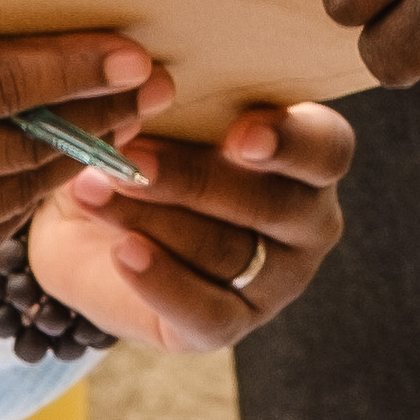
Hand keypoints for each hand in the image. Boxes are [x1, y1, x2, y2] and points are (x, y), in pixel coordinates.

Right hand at [0, 26, 159, 302]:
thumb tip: (48, 33)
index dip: (71, 68)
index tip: (131, 55)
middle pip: (15, 146)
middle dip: (92, 118)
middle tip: (147, 91)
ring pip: (9, 198)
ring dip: (66, 164)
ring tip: (108, 128)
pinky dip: (18, 205)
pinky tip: (42, 174)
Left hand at [24, 98, 359, 347]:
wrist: (91, 213)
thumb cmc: (147, 140)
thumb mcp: (159, 109)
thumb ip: (167, 102)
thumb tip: (141, 96)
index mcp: (309, 151)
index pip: (327, 148)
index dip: (291, 141)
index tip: (242, 137)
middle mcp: (306, 219)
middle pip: (269, 204)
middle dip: (193, 180)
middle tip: (130, 158)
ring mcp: (275, 279)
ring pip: (226, 252)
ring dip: (154, 219)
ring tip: (93, 190)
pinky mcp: (230, 323)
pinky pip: (205, 312)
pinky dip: (160, 281)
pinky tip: (124, 252)